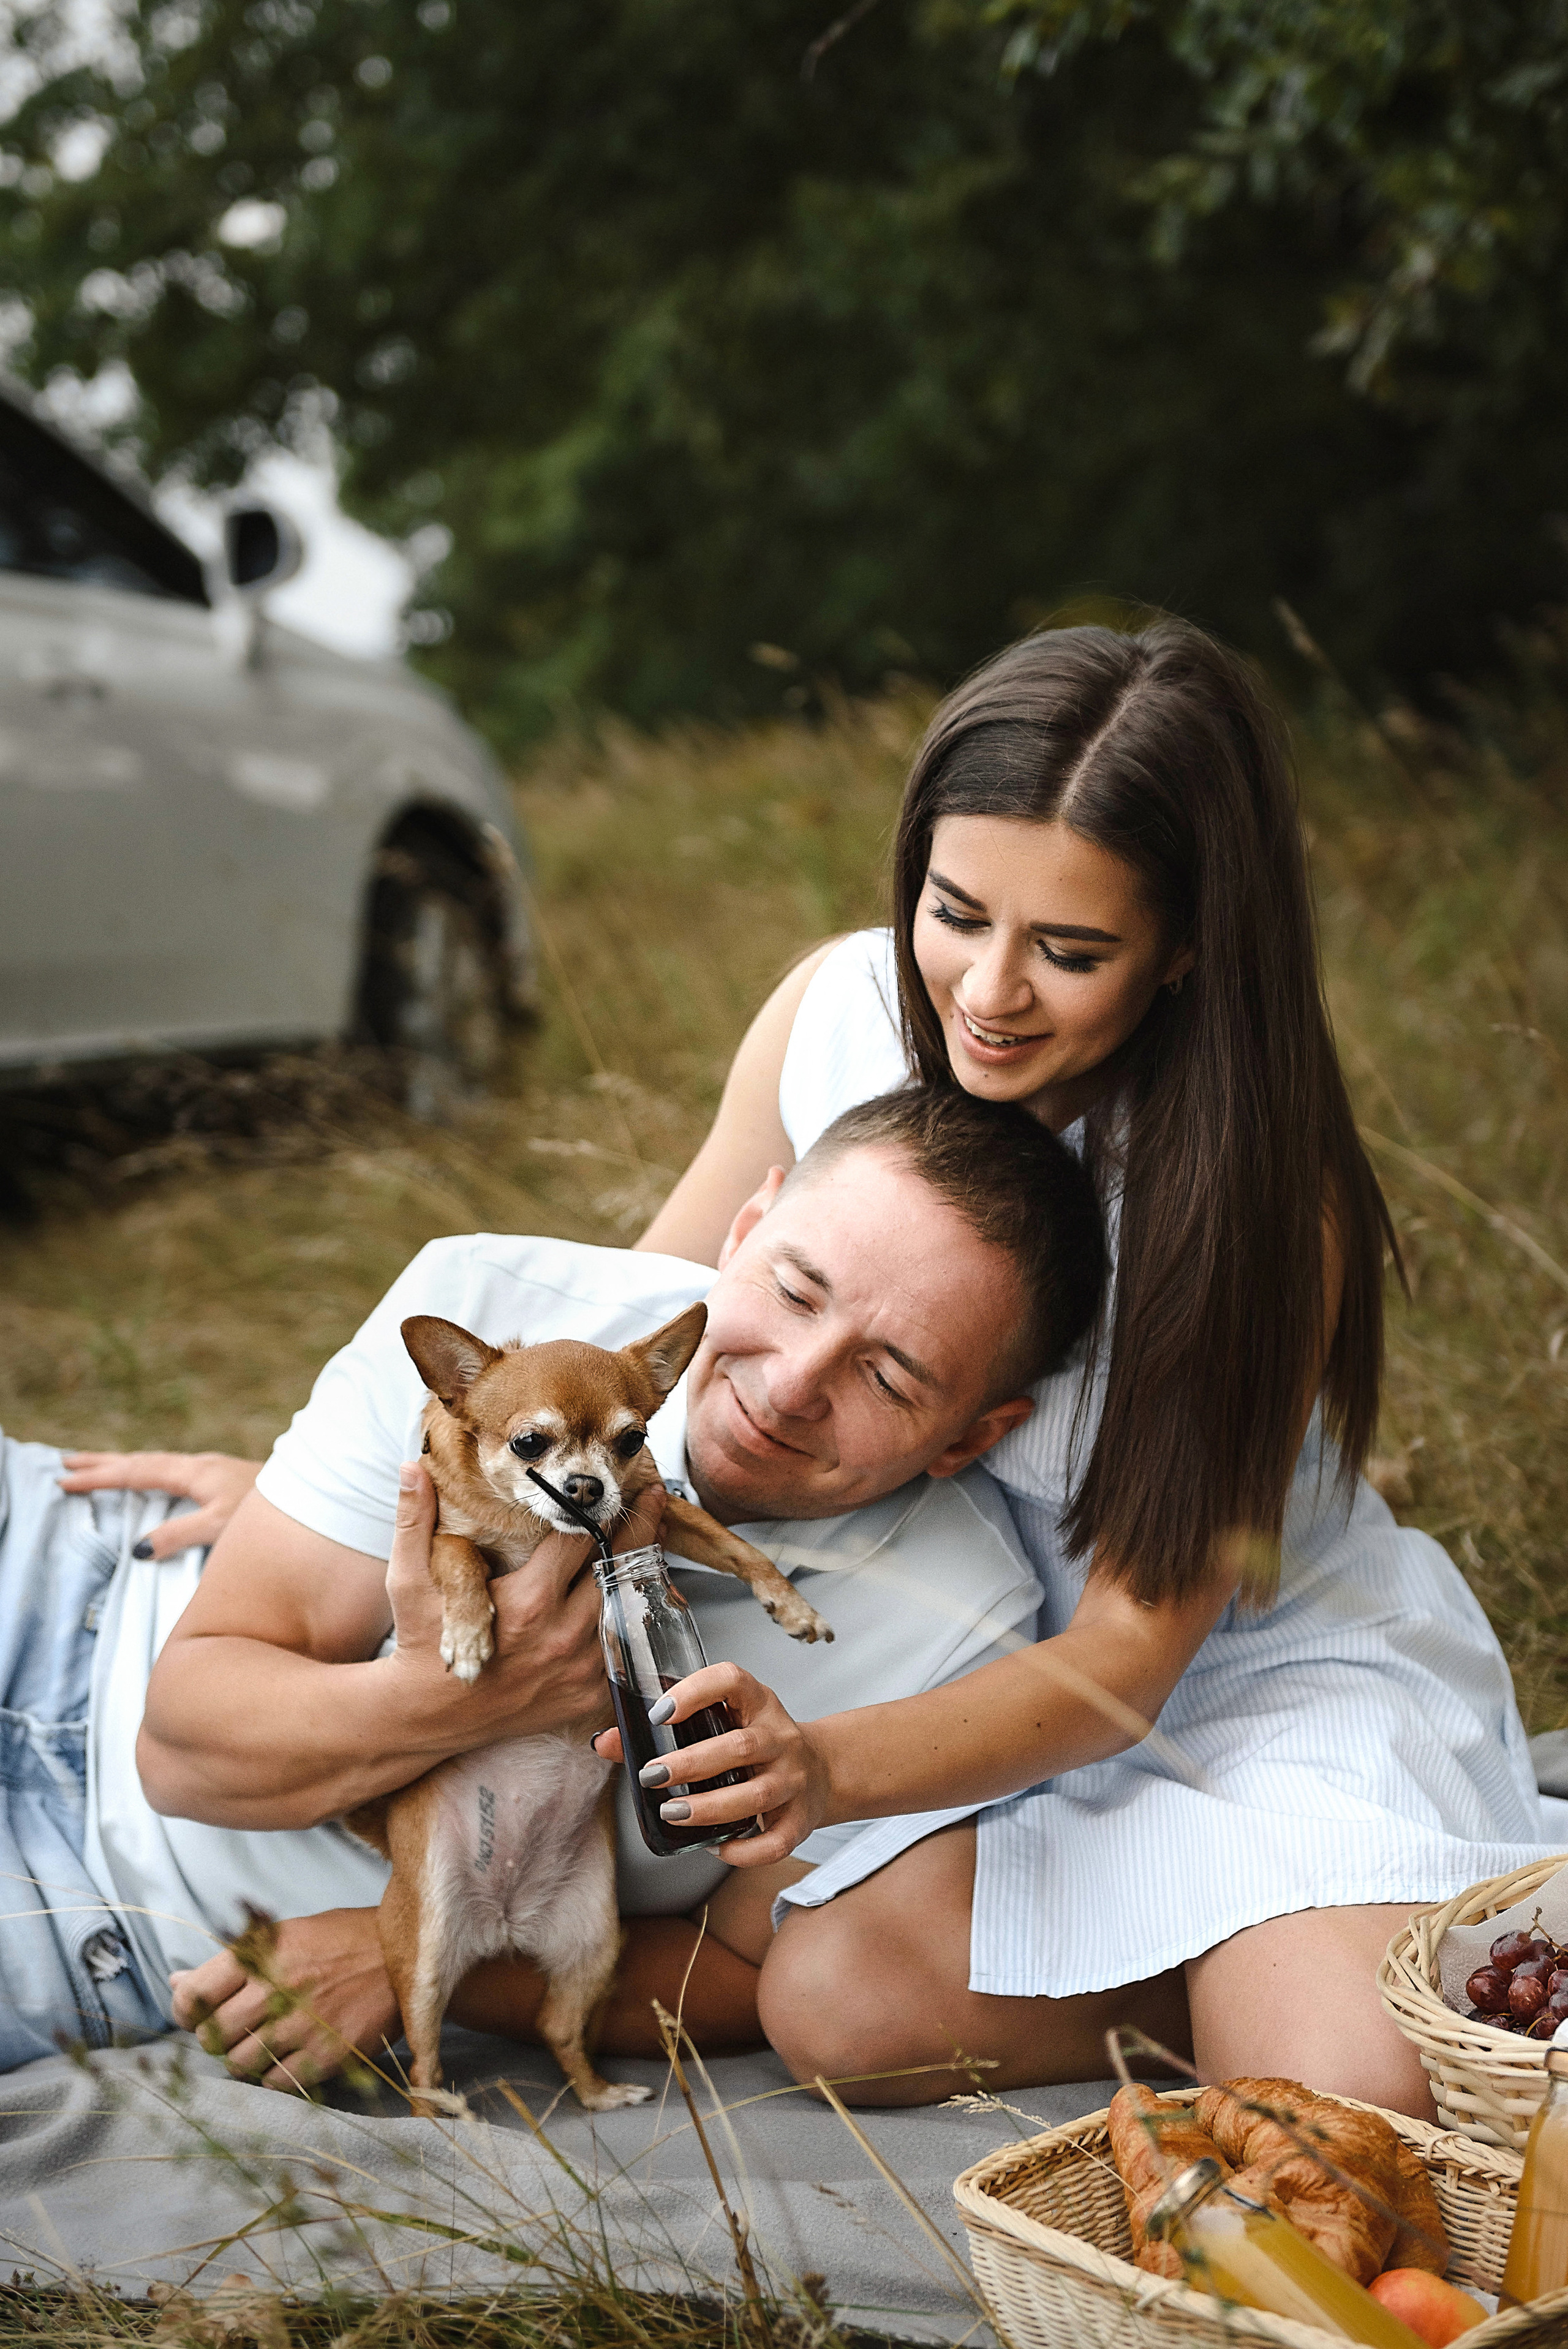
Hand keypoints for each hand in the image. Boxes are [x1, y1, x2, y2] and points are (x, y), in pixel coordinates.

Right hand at [58, 1451, 261, 1560]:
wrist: (317, 1491)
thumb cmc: (270, 1509)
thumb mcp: (220, 1527)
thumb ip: (179, 1535)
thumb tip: (137, 1548)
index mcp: (193, 1472)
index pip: (134, 1472)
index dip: (99, 1478)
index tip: (63, 1479)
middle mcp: (198, 1466)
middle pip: (140, 1462)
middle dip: (102, 1464)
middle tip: (64, 1463)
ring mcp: (211, 1470)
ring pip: (156, 1464)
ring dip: (124, 1465)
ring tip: (96, 1467)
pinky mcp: (222, 1479)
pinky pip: (172, 1471)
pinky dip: (149, 1472)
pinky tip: (151, 1479)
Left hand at [169, 1908, 398, 2092]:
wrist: (407, 1957)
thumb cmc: (340, 1942)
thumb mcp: (285, 1935)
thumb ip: (230, 1963)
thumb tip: (175, 1983)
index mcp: (264, 1952)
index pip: (194, 1994)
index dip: (184, 2010)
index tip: (193, 2014)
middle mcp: (279, 1987)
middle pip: (213, 2036)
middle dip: (214, 2038)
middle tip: (233, 2030)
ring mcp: (303, 2023)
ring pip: (240, 2064)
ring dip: (243, 2060)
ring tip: (262, 2044)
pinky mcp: (327, 2053)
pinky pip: (275, 2083)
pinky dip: (273, 2077)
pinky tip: (288, 2057)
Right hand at [379, 1464, 665, 1750]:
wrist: (428, 1715)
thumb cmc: (421, 1644)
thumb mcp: (408, 1582)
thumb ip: (415, 1522)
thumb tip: (413, 1469)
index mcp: (527, 1602)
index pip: (581, 1539)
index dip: (599, 1508)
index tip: (612, 1486)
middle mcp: (562, 1636)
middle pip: (619, 1568)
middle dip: (638, 1528)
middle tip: (653, 1499)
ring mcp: (580, 1670)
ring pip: (631, 1607)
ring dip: (644, 1570)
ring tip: (654, 1536)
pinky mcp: (588, 1696)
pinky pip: (629, 1650)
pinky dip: (636, 1619)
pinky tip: (638, 1592)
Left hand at [593, 1661, 829, 1866]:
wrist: (822, 1770)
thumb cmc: (755, 1743)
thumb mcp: (722, 1722)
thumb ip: (663, 1731)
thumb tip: (603, 1743)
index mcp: (758, 1703)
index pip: (732, 1681)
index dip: (696, 1691)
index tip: (660, 1712)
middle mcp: (780, 1737)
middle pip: (739, 1746)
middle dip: (691, 1763)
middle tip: (652, 1775)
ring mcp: (794, 1778)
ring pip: (756, 1795)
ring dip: (710, 1807)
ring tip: (672, 1813)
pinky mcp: (800, 1819)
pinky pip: (774, 1841)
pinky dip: (743, 1851)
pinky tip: (715, 1848)